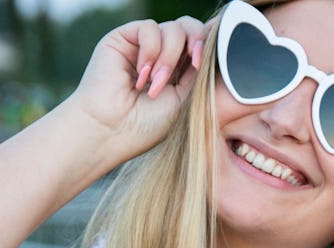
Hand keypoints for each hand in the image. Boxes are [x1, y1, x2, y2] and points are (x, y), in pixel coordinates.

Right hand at [68, 16, 209, 162]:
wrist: (111, 132)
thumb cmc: (147, 126)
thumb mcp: (187, 98)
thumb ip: (202, 71)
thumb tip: (222, 43)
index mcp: (180, 70)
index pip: (201, 44)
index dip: (212, 42)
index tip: (221, 48)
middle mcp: (163, 55)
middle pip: (191, 28)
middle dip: (198, 43)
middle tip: (195, 64)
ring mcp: (143, 46)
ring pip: (173, 28)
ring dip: (169, 58)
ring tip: (155, 87)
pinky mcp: (124, 39)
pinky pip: (149, 28)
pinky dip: (151, 51)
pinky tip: (141, 75)